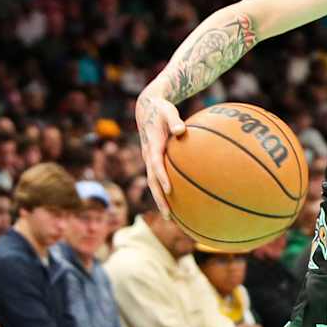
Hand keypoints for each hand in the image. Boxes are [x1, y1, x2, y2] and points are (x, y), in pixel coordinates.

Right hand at [136, 87, 186, 214]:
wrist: (146, 108)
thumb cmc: (161, 109)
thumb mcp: (168, 111)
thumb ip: (174, 120)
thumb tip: (181, 130)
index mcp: (152, 145)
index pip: (156, 165)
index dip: (162, 177)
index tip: (170, 190)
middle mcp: (148, 155)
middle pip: (152, 182)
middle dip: (160, 198)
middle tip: (169, 215)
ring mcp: (149, 159)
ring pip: (153, 184)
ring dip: (160, 200)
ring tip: (170, 217)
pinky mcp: (153, 161)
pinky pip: (157, 179)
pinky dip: (163, 191)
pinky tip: (176, 201)